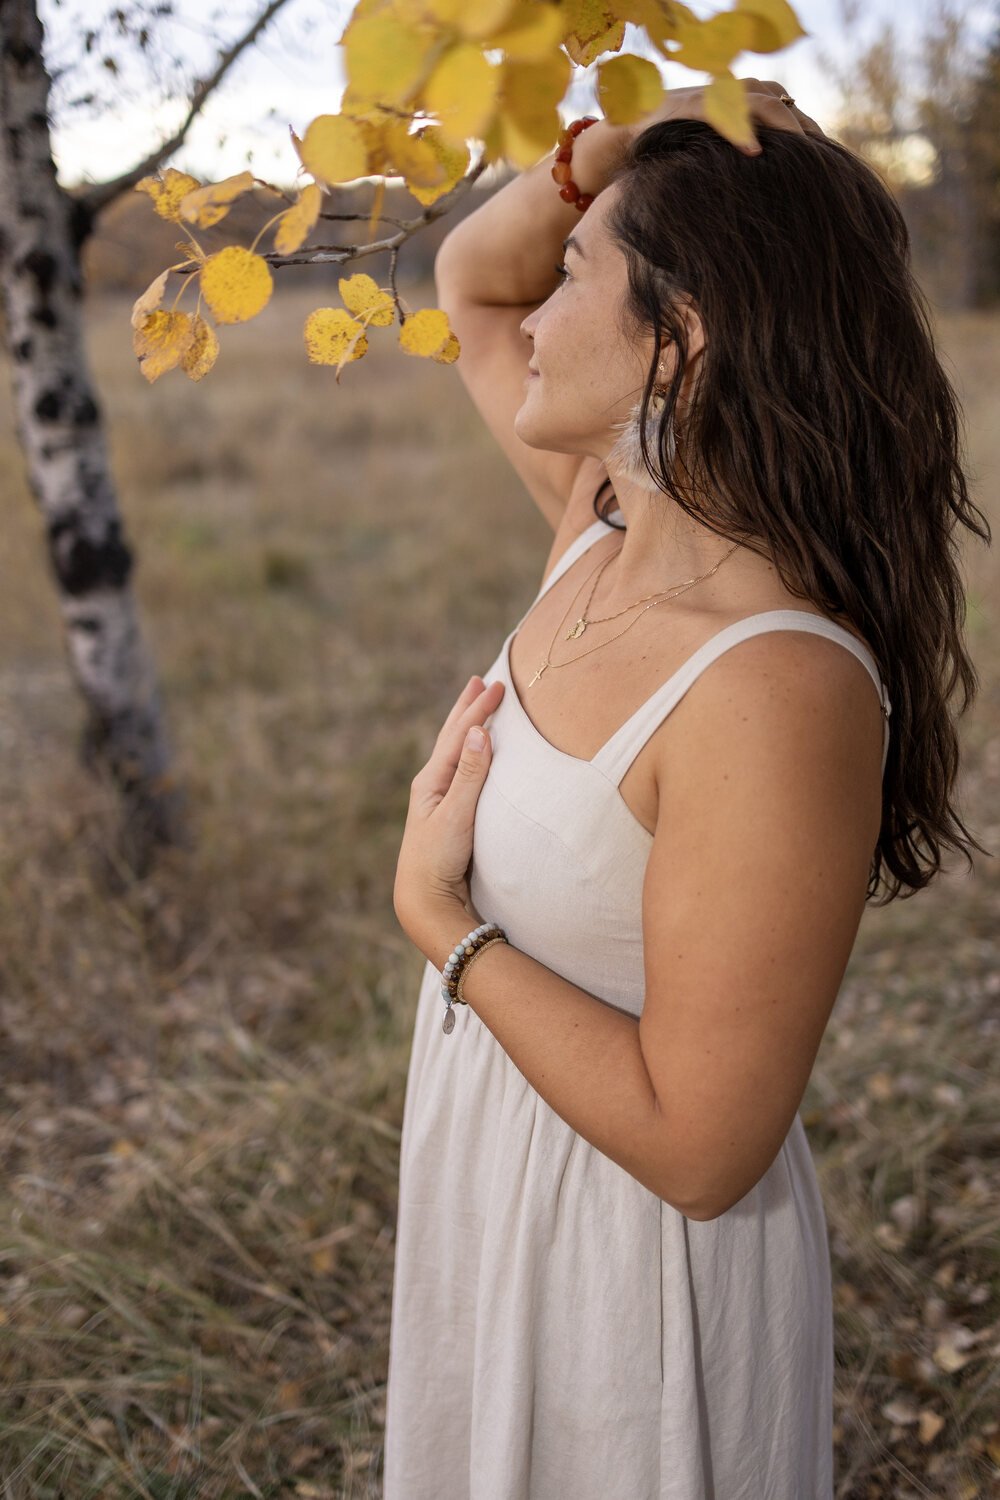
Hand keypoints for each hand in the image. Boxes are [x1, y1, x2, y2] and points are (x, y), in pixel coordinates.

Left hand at [393, 672, 504, 939]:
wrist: (424, 900)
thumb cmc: (438, 860)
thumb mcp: (456, 816)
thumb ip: (470, 775)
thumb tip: (478, 732)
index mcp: (430, 781)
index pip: (459, 736)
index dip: (479, 709)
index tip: (499, 685)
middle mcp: (432, 786)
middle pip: (451, 737)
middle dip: (467, 708)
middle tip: (480, 681)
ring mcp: (438, 800)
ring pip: (454, 752)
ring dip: (466, 727)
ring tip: (474, 707)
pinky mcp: (448, 815)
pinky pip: (460, 770)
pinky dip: (469, 752)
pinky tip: (472, 754)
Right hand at [630, 77, 827, 156]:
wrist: (633, 125)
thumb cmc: (675, 138)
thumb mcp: (716, 141)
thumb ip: (743, 143)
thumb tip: (768, 170)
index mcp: (744, 96)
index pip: (786, 106)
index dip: (806, 127)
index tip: (824, 153)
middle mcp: (735, 89)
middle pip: (783, 103)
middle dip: (805, 128)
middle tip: (824, 157)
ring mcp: (716, 95)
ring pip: (763, 102)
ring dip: (785, 125)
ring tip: (802, 149)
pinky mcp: (694, 106)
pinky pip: (724, 115)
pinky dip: (741, 131)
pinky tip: (754, 151)